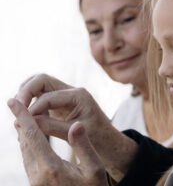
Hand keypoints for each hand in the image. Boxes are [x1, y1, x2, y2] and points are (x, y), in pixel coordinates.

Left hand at [8, 98, 107, 185]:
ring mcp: (34, 182)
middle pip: (24, 141)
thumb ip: (83, 146)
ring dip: (22, 132)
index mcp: (51, 168)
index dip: (22, 116)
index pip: (33, 135)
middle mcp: (37, 175)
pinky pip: (27, 160)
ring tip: (21, 118)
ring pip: (24, 151)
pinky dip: (26, 144)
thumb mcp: (94, 169)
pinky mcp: (35, 185)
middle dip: (20, 121)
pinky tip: (30, 139)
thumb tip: (76, 124)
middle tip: (15, 103)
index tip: (12, 101)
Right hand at [15, 74, 137, 180]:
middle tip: (16, 107)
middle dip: (25, 91)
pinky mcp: (61, 101)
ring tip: (18, 109)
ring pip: (40, 84)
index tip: (23, 122)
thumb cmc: (98, 138)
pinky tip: (25, 112)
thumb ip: (52, 127)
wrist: (109, 141)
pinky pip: (42, 94)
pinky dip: (31, 100)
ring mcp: (66, 94)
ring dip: (26, 93)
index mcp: (78, 95)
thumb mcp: (75, 134)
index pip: (48, 95)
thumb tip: (28, 121)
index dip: (32, 108)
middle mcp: (72, 90)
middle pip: (41, 79)